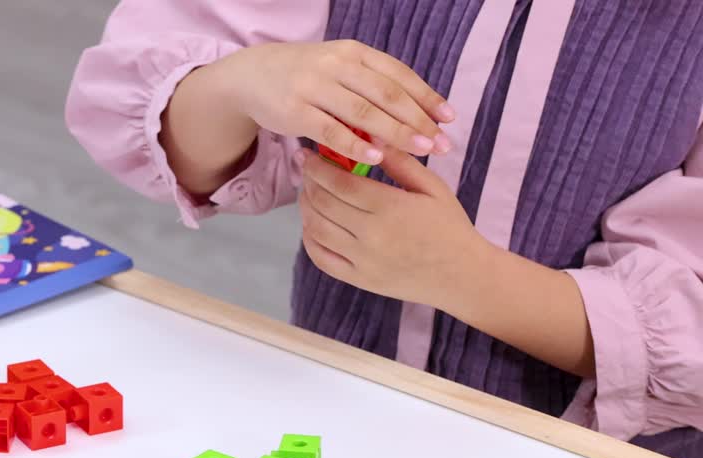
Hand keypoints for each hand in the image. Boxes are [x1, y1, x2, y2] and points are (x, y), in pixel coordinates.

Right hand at [215, 40, 454, 164]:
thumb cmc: (305, 76)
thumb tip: (413, 117)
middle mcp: (337, 66)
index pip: (399, 75)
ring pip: (364, 113)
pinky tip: (377, 158)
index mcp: (354, 53)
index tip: (449, 119)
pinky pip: (331, 131)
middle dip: (418, 120)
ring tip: (420, 151)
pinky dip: (356, 146)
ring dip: (396, 134)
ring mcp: (315, 87)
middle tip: (442, 143)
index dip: (427, 97)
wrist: (252, 75)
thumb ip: (370, 88)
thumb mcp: (339, 69)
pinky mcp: (295, 111)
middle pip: (387, 94)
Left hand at [297, 147, 489, 308]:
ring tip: (308, 192)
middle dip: (308, 181)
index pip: (339, 182)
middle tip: (306, 169)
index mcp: (390, 207)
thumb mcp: (432, 187)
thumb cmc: (449, 226)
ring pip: (316, 229)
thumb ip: (400, 162)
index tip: (308, 154)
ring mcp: (361, 260)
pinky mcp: (358, 279)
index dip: (317, 166)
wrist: (462, 275)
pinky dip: (309, 238)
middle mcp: (371, 235)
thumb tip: (372, 138)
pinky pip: (320, 258)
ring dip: (305, 207)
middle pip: (322, 203)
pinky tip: (313, 223)